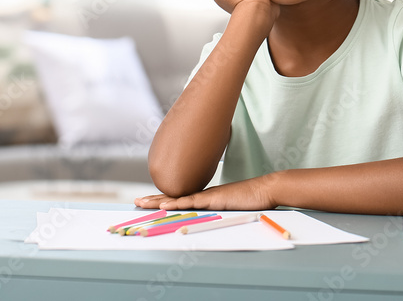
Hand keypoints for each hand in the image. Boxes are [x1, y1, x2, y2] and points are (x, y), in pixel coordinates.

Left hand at [134, 177, 276, 211]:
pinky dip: (176, 204)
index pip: (180, 198)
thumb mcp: (232, 205)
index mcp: (205, 197)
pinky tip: (164, 205)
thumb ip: (220, 207)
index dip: (163, 199)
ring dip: (158, 201)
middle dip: (154, 199)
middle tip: (137, 201)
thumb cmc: (252, 199)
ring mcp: (207, 196)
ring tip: (142, 202)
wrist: (265, 190)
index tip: (149, 201)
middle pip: (174, 196)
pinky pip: (192, 202)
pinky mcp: (214, 200)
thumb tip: (212, 212)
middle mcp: (203, 194)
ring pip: (178, 199)